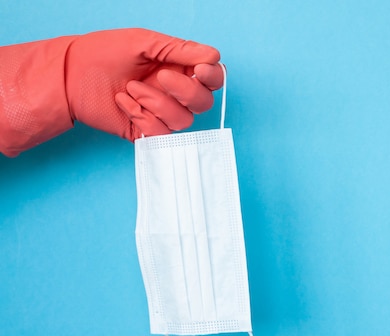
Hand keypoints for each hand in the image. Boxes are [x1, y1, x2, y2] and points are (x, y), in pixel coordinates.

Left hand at [66, 28, 223, 138]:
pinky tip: (124, 103)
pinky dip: (142, 117)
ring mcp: (162, 113)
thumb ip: (180, 49)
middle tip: (159, 77)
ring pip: (184, 121)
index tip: (199, 70)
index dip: (212, 77)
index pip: (213, 78)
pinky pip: (162, 134)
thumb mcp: (144, 43)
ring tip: (131, 88)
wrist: (70, 76)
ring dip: (157, 104)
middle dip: (185, 92)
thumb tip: (213, 55)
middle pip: (204, 103)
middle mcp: (175, 93)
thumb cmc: (104, 53)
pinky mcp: (147, 131)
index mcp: (180, 68)